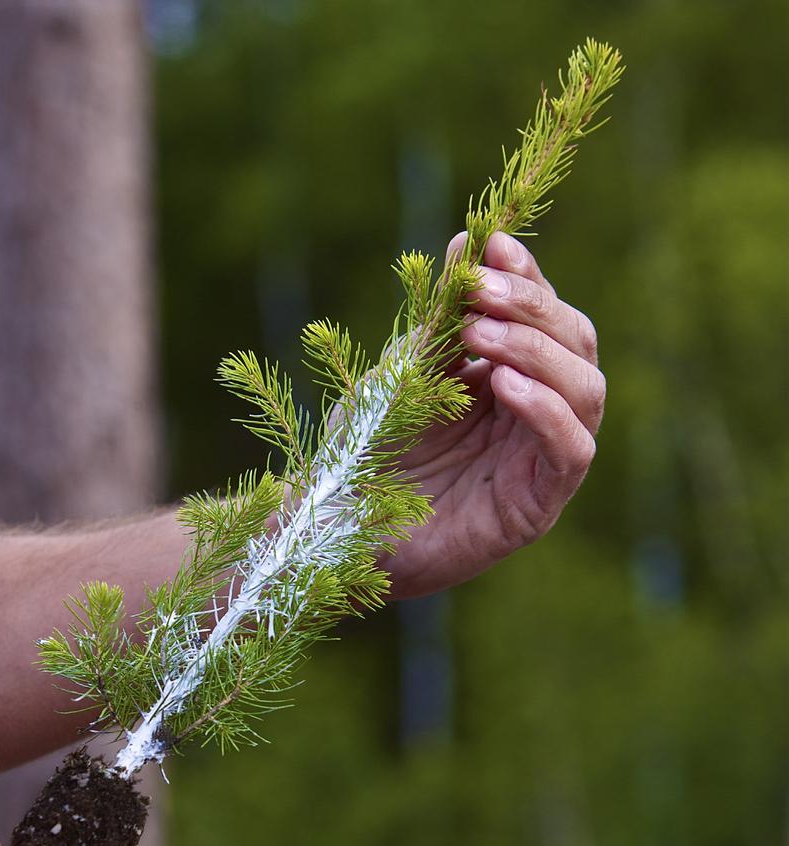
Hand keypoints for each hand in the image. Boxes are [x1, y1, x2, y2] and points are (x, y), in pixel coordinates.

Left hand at [384, 230, 603, 598]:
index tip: (494, 244)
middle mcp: (534, 416)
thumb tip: (466, 240)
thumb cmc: (365, 452)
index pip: (547, 318)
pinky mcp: (536, 506)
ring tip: (480, 334)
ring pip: (586, 392)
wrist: (336, 528)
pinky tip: (504, 385)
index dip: (529, 278)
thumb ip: (439, 321)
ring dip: (537, 351)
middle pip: (577, 346)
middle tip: (480, 290)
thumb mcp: (400, 374)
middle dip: (532, 308)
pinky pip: (572, 452)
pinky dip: (547, 412)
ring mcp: (538, 461)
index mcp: (508, 380)